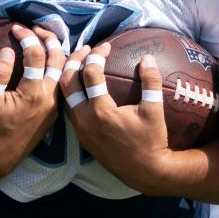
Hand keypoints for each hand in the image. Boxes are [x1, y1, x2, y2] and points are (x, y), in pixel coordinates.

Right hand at [0, 24, 65, 179]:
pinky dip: (60, 70)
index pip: (36, 55)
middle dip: (49, 39)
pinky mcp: (52, 114)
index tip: (14, 28)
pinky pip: (62, 86)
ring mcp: (54, 107)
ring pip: (64, 73)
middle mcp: (50, 98)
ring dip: (59, 53)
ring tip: (50, 40)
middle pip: (58, 60)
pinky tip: (55, 64)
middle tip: (36, 28)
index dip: (26, 37)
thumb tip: (8, 50)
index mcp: (34, 93)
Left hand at [59, 42, 172, 194]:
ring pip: (64, 97)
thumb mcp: (154, 110)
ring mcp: (80, 129)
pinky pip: (68, 109)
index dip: (97, 55)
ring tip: (81, 63)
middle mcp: (84, 119)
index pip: (90, 73)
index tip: (106, 46)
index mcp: (101, 111)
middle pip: (67, 82)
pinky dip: (71, 93)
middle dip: (74, 61)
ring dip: (69, 77)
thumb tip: (147, 57)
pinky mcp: (81, 136)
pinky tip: (82, 86)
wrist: (144, 171)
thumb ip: (151, 82)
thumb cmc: (151, 141)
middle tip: (86, 50)